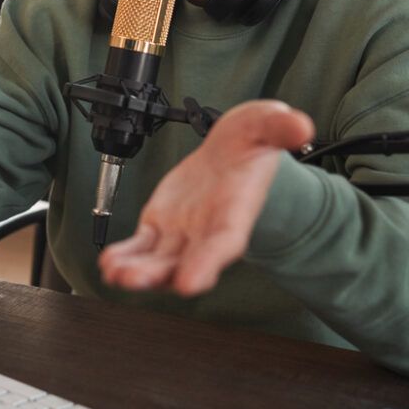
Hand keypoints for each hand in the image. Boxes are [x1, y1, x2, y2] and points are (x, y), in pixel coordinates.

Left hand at [98, 100, 314, 295]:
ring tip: (115, 274)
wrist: (231, 154)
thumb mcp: (265, 125)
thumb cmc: (250, 144)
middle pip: (183, 261)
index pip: (222, 244)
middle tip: (132, 281)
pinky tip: (108, 263)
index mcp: (235, 214)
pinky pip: (140, 246)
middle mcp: (207, 233)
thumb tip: (299, 125)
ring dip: (136, 270)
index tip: (190, 283)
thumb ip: (279, 126)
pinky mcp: (159, 227)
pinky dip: (124, 255)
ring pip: (157, 260)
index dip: (206, 264)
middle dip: (158, 274)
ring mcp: (181, 234)